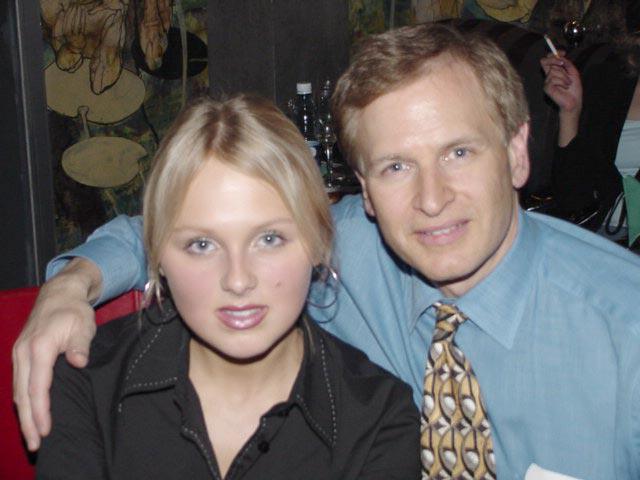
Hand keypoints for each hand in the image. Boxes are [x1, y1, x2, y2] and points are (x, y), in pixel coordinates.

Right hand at [12, 258, 101, 450]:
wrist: (59, 293)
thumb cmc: (74, 310)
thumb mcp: (83, 325)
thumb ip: (79, 345)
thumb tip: (78, 361)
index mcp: (39, 348)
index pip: (37, 387)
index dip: (41, 411)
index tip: (45, 430)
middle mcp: (23, 353)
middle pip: (22, 394)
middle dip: (27, 421)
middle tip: (35, 444)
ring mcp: (19, 354)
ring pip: (18, 390)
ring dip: (24, 414)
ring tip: (32, 435)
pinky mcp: (21, 355)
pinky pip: (19, 382)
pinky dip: (23, 400)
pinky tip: (30, 412)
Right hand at [540, 52, 582, 145]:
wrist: (574, 101)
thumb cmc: (573, 89)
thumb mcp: (572, 73)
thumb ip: (567, 64)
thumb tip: (561, 56)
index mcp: (554, 71)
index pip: (549, 59)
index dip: (554, 53)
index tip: (563, 52)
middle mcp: (548, 76)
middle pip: (545, 61)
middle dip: (554, 59)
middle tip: (562, 63)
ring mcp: (547, 82)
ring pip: (554, 71)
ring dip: (564, 76)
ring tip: (568, 83)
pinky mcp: (547, 88)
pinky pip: (554, 79)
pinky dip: (562, 82)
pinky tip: (565, 87)